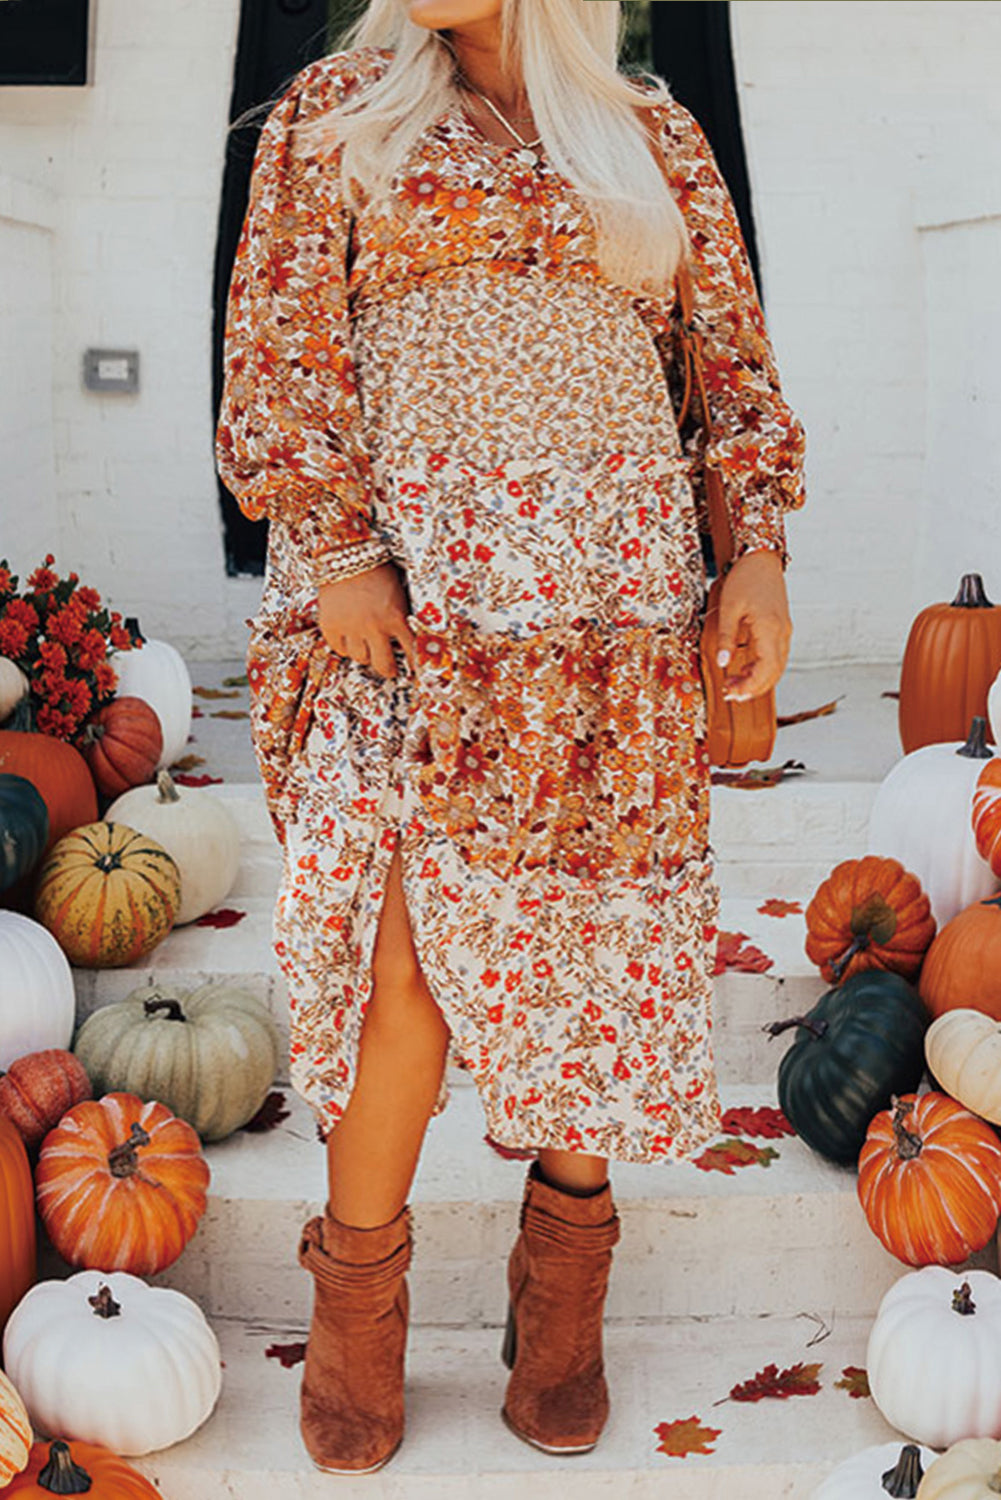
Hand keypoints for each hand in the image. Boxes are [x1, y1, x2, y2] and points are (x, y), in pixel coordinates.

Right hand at [317, 562, 416, 679]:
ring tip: (366, 644)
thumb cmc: (376, 568)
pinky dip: (345, 646)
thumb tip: (406, 639)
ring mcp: (351, 628)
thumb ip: (401, 616)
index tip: (414, 670)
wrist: (346, 553)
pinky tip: (349, 637)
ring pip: (360, 658)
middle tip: (389, 669)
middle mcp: (374, 626)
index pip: (411, 650)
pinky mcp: (330, 625)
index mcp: (396, 617)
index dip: (414, 663)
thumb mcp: (398, 592)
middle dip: (388, 669)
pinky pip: (339, 649)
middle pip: (384, 665)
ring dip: (365, 653)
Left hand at [715, 548, 791, 700]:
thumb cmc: (745, 578)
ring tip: (733, 684)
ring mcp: (784, 631)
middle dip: (753, 688)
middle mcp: (782, 632)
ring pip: (776, 666)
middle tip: (730, 695)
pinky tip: (743, 670)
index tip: (732, 693)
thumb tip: (722, 663)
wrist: (761, 558)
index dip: (750, 686)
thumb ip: (725, 638)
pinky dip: (762, 667)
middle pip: (774, 672)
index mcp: (770, 628)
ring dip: (757, 679)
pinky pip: (775, 656)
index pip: (766, 669)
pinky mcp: (781, 628)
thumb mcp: (728, 608)